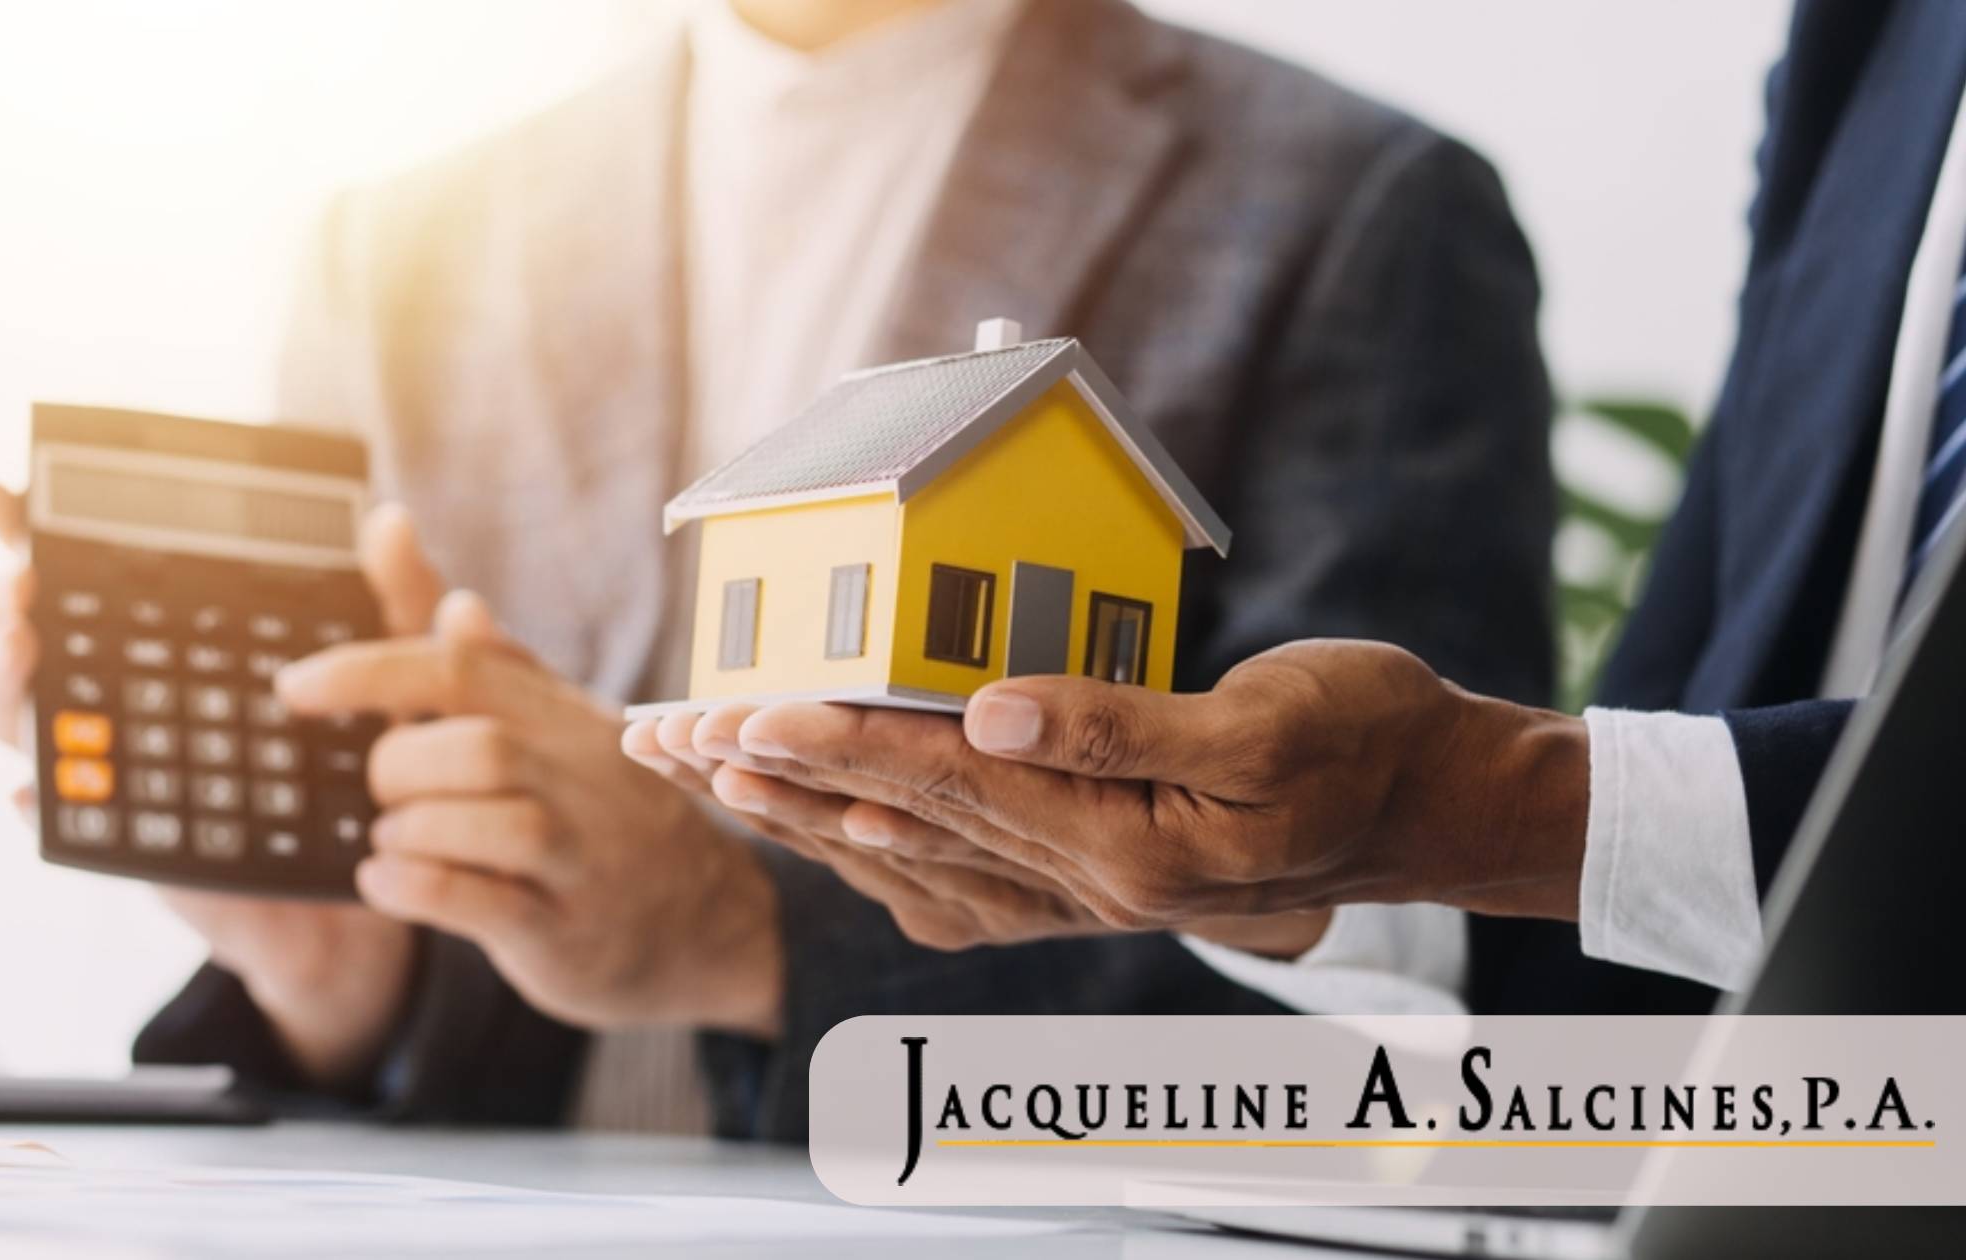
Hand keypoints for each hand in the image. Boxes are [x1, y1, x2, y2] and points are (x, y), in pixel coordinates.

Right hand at [0, 486, 429, 1085]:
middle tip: (20, 589)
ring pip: (26, 724)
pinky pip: (68, 825)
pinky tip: (25, 790)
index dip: (29, 531)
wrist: (384, 874)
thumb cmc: (377, 758)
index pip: (86, 573)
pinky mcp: (138, 840)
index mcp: (176, 640)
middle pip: (27, 641)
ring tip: (22, 651)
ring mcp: (125, 767)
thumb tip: (390, 520)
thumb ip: (398, 596)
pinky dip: (37, 803)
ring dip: (4, 688)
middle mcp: (131, 697)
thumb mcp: (402, 670)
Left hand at [275, 589, 782, 1037]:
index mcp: (565, 716)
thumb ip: (492, 663)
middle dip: (396, 768)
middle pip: (470, 746)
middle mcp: (581, 777)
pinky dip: (413, 887)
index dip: (367, 672)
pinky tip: (387, 883)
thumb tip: (441, 588)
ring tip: (394, 839)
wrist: (710, 923)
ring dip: (407, 830)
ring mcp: (579, 856)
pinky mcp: (564, 932)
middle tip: (385, 793)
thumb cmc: (609, 816)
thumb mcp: (562, 730)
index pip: (460, 668)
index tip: (293, 687)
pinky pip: (479, 902)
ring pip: (480, 821)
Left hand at [706, 640, 1589, 932]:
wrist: (1435, 807)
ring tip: (713, 774)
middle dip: (779, 780)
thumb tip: (990, 711)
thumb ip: (1119, 724)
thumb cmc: (1366, 743)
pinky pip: (966, 872)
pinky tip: (839, 829)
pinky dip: (887, 847)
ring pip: (916, 852)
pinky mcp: (1101, 870)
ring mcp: (1089, 888)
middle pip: (901, 825)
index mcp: (1121, 848)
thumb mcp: (1261, 722)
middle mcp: (1087, 884)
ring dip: (809, 813)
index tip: (743, 713)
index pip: (946, 785)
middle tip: (672, 739)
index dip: (840, 743)